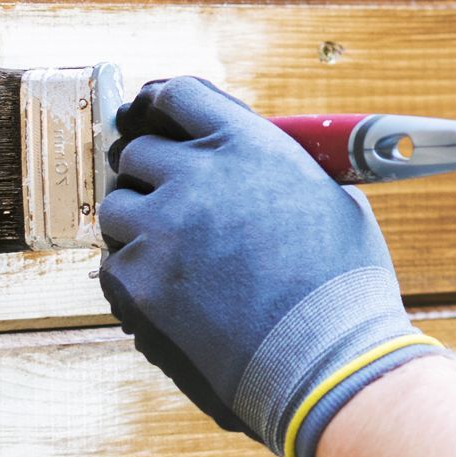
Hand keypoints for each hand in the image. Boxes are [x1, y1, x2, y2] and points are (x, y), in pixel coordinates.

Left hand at [97, 77, 445, 456]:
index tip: (153, 120)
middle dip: (151, 177)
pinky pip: (113, 263)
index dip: (160, 108)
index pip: (178, 96)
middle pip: (138, 153)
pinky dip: (133, 277)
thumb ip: (279, 169)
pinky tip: (171, 295)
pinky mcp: (139, 279)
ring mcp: (161, 227)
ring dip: (136, 226)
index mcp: (248, 144)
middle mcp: (198, 175)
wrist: (327, 361)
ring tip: (174, 257)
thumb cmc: (342, 288)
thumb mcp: (331, 200)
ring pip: (116, 207)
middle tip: (170, 207)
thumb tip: (252, 164)